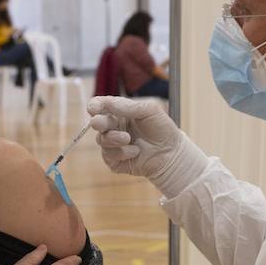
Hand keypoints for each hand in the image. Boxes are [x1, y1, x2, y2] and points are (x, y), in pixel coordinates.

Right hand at [86, 96, 205, 196]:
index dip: (94, 106)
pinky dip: (121, 153)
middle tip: (102, 124)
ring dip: (113, 138)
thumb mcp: (149, 111)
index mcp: (120, 112)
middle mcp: (114, 127)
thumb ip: (128, 106)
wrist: (172, 153)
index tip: (94, 108)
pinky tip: (135, 152)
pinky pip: (108, 156)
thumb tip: (107, 103)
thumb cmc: (162, 129)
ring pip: (101, 140)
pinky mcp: (115, 161)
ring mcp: (113, 145)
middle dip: (98, 122)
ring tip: (128, 139)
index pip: (101, 106)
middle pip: (96, 123)